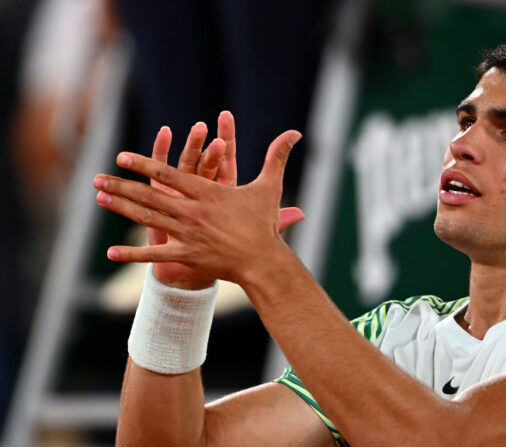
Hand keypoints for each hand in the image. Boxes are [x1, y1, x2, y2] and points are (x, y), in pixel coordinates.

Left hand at [94, 130, 304, 285]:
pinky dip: (132, 254)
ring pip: (147, 219)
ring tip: (100, 199)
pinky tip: (111, 252)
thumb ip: (277, 157)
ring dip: (121, 208)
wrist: (263, 261)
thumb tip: (295, 133)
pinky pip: (154, 255)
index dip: (143, 164)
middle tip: (97, 179)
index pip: (168, 174)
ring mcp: (187, 234)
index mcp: (207, 193)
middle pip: (150, 195)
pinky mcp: (186, 256)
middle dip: (121, 185)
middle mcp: (192, 211)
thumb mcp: (269, 187)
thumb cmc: (263, 224)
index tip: (122, 157)